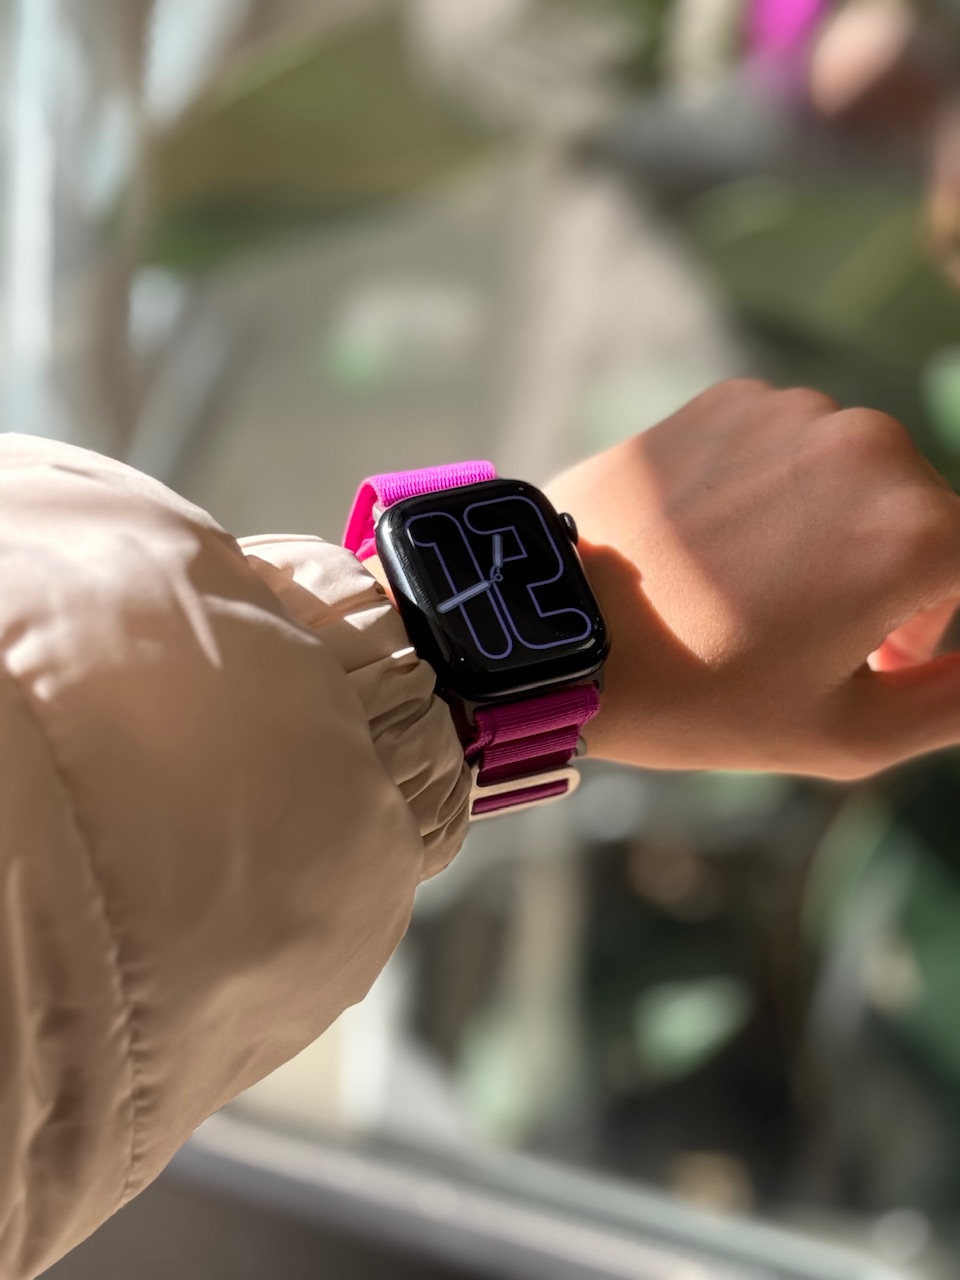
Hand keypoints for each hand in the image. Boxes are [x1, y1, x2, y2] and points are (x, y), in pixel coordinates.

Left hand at [546, 379, 959, 778]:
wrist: (555, 625)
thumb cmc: (699, 696)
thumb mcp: (849, 732)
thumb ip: (956, 699)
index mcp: (914, 529)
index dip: (928, 629)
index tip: (878, 663)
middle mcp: (869, 447)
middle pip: (920, 519)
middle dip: (888, 581)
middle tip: (811, 642)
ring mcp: (794, 412)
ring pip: (855, 480)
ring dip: (831, 532)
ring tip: (753, 595)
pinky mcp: (731, 399)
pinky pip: (790, 449)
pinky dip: (775, 492)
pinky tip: (716, 546)